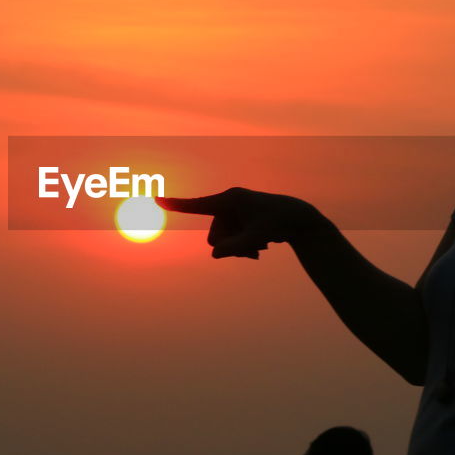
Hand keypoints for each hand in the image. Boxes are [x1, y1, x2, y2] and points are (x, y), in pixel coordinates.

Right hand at [157, 188, 321, 258]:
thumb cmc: (278, 224)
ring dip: (239, 249)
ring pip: (223, 241)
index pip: (197, 205)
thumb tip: (214, 254)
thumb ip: (234, 248)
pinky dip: (243, 247)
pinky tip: (261, 249)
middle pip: (214, 236)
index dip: (176, 205)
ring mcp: (233, 213)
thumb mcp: (256, 238)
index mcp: (229, 200)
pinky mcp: (239, 220)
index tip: (156, 199)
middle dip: (231, 246)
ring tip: (261, 249)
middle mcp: (228, 204)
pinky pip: (230, 240)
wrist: (299, 219)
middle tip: (255, 249)